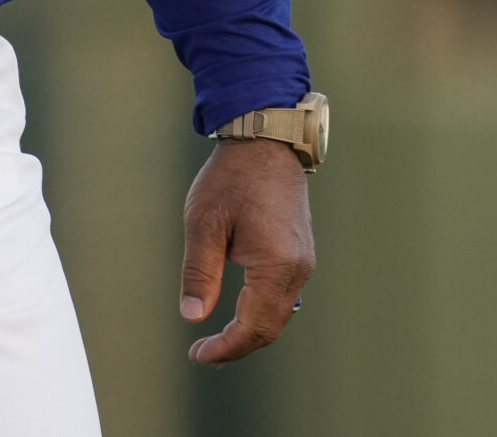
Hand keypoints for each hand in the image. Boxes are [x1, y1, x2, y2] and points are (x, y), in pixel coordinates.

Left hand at [178, 136, 314, 365]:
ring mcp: (304, 262)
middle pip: (270, 327)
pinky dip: (261, 312)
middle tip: (203, 355)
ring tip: (217, 342)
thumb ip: (200, 273)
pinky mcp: (300, 253)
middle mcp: (298, 269)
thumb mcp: (203, 223)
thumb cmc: (231, 178)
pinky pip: (283, 296)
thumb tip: (193, 316)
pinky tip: (239, 313)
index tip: (198, 355)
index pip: (253, 326)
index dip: (226, 347)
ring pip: (279, 315)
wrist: (265, 142)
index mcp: (276, 265)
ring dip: (250, 332)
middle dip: (237, 346)